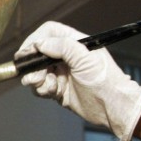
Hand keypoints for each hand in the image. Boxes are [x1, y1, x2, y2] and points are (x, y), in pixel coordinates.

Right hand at [16, 21, 140, 140]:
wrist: (112, 108)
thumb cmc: (105, 81)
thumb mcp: (86, 59)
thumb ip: (63, 46)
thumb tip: (39, 44)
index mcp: (75, 43)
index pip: (49, 32)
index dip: (36, 40)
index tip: (27, 52)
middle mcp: (65, 56)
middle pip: (38, 52)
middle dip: (33, 65)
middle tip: (35, 76)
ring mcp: (60, 72)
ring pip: (35, 71)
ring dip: (37, 79)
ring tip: (50, 87)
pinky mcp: (57, 88)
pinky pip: (39, 86)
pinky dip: (42, 90)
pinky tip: (55, 93)